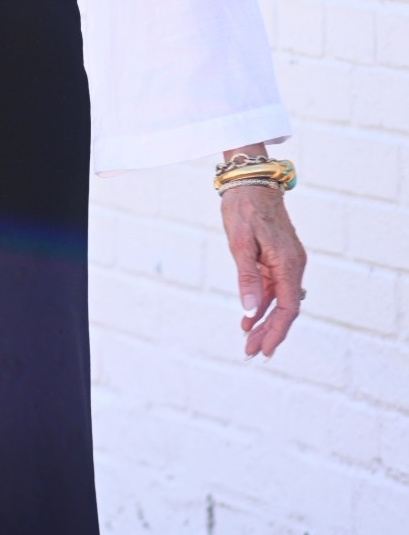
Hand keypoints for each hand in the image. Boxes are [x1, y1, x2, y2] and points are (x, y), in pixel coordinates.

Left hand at [221, 183, 306, 357]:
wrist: (251, 181)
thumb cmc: (244, 209)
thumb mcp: (240, 244)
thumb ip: (247, 277)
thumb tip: (249, 310)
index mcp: (288, 263)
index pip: (288, 307)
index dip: (277, 331)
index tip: (265, 350)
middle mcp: (294, 265)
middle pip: (285, 308)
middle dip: (269, 332)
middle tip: (251, 352)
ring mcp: (287, 262)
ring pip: (279, 300)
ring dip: (264, 321)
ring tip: (247, 340)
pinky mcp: (278, 259)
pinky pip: (273, 288)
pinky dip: (261, 304)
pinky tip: (248, 318)